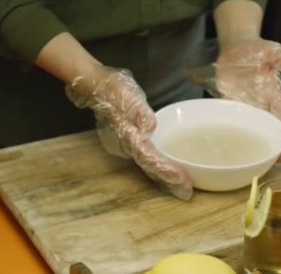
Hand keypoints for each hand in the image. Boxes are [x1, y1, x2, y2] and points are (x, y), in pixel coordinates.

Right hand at [65, 66, 192, 199]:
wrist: (95, 87)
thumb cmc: (113, 89)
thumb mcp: (127, 95)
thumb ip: (139, 111)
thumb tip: (150, 127)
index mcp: (129, 135)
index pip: (150, 158)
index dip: (166, 170)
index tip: (182, 179)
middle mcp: (128, 145)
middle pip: (150, 167)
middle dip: (168, 180)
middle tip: (186, 192)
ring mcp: (128, 144)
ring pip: (148, 165)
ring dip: (165, 176)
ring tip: (182, 187)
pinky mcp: (130, 141)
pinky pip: (147, 157)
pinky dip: (158, 166)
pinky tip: (169, 170)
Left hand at [214, 37, 280, 163]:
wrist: (235, 46)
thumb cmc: (256, 48)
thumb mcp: (272, 50)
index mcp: (274, 92)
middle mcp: (263, 102)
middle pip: (272, 127)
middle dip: (278, 144)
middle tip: (280, 161)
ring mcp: (247, 105)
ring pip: (256, 129)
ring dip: (260, 144)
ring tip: (263, 162)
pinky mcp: (232, 104)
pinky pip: (235, 121)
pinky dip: (237, 133)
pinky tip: (237, 147)